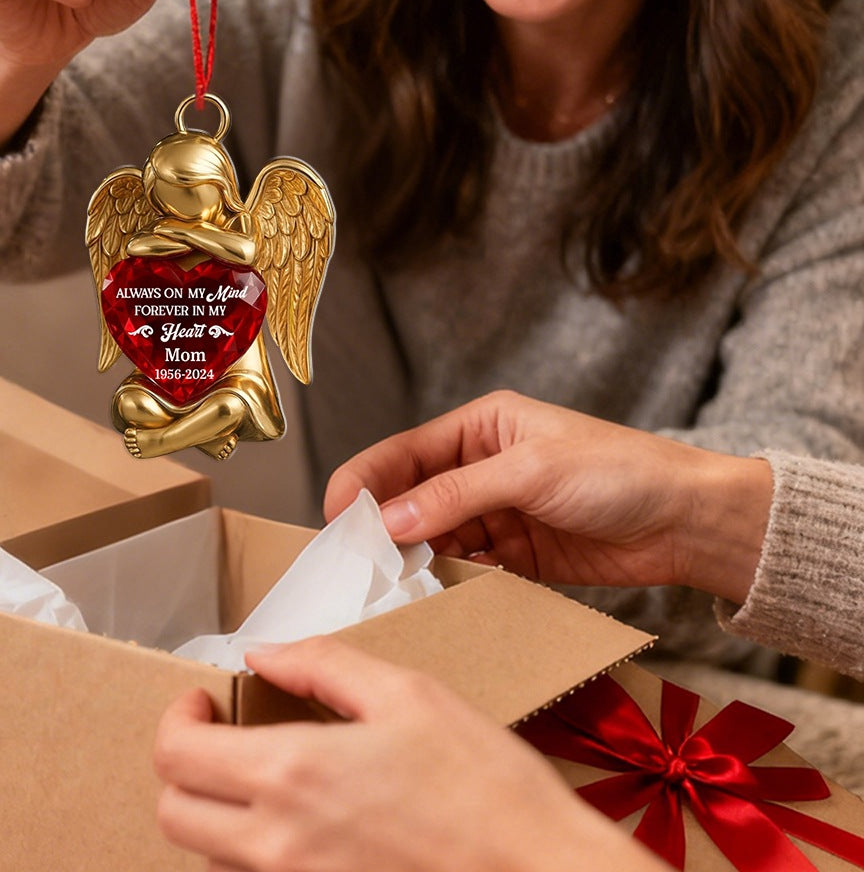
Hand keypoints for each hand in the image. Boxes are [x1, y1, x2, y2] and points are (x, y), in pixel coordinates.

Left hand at [154, 636, 664, 871]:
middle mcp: (277, 844)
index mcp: (292, 773)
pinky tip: (297, 825)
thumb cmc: (483, 784)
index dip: (176, 719)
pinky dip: (251, 854)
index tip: (203, 702)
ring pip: (207, 857)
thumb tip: (263, 653)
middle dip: (183, 767)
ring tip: (260, 779)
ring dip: (215, 813)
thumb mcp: (406, 692)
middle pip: (172, 813)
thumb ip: (321, 664)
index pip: (175, 755)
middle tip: (220, 737)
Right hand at [324, 390, 771, 603]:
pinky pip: (467, 567)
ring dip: (414, 558)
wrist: (688, 523)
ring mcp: (497, 513)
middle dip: (383, 525)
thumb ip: (456, 496)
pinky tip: (435, 595)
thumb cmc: (618, 472)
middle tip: (353, 560)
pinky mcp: (516, 556)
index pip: (406, 452)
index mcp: (481, 427)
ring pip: (435, 536)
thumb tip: (388, 520)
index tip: (334, 514)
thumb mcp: (530, 472)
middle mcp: (481, 467)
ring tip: (389, 583)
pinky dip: (448, 581)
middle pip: (413, 496)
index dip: (366, 480)